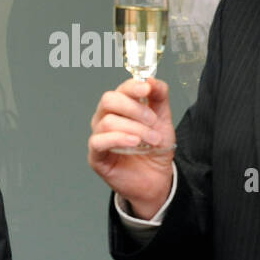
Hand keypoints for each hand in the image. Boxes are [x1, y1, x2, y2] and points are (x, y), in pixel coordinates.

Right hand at [88, 78, 175, 219]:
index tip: (147, 89)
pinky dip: (118, 138)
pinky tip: (134, 143)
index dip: (133, 86)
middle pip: (108, 100)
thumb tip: (152, 80)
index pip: (121, 89)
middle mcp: (105, 118)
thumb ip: (159, 97)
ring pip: (107, 121)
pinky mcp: (96, 156)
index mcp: (121, 106)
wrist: (157, 179)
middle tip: (153, 121)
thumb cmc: (155, 149)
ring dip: (135, 129)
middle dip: (133, 108)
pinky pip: (98, 141)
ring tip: (152, 140)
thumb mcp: (163, 120)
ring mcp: (99, 136)